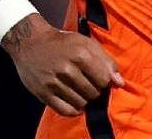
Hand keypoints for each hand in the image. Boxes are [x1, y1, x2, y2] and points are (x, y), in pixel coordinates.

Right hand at [2, 14, 124, 115]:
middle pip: (93, 93)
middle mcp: (67, 69)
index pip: (104, 80)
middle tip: (88, 84)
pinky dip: (73, 110)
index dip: (104, 81)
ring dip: (83, 99)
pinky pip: (65, 110)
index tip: (99, 78)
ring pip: (80, 103)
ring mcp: (54, 82)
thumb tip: (120, 82)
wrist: (31, 42)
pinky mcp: (43, 93)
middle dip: (94, 90)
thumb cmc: (63, 43)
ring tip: (79, 90)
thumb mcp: (87, 43)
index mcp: (81, 54)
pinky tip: (74, 102)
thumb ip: (106, 61)